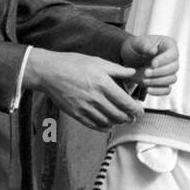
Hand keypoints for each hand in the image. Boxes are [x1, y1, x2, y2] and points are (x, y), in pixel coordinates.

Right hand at [25, 48, 143, 130]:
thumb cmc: (73, 64)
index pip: (125, 102)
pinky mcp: (75, 113)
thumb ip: (117, 69)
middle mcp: (95, 97)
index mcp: (103, 83)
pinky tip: (108, 126)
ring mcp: (84, 107)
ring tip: (123, 120)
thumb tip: (133, 73)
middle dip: (129, 118)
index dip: (135, 109)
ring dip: (117, 123)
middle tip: (133, 117)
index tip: (140, 111)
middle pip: (118, 114)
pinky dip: (103, 127)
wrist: (49, 72)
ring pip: (107, 121)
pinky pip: (93, 125)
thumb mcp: (98, 61)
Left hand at [118, 34, 178, 96]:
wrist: (128, 58)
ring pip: (172, 79)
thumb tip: (154, 50)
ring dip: (158, 81)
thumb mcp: (136, 43)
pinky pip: (167, 90)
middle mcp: (172, 58)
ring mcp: (169, 71)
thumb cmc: (134, 47)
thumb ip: (145, 45)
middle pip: (174, 68)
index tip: (152, 64)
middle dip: (159, 72)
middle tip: (146, 73)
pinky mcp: (164, 82)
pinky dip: (158, 91)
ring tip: (144, 80)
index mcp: (169, 45)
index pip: (172, 54)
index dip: (164, 60)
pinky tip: (148, 90)